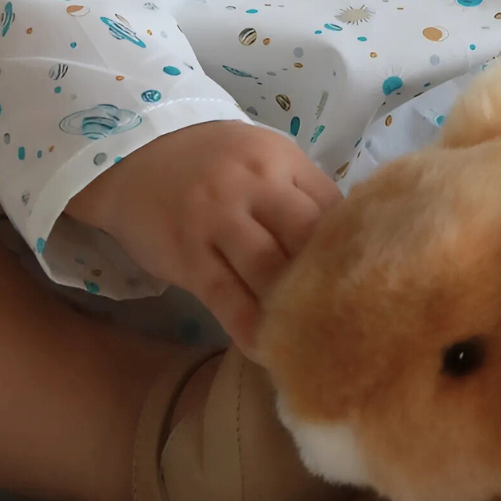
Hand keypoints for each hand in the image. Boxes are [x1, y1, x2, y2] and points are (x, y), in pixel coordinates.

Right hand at [63, 120, 341, 355]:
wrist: (136, 154)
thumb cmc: (213, 162)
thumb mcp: (262, 159)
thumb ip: (300, 192)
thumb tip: (345, 242)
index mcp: (283, 162)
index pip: (332, 207)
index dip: (351, 246)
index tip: (364, 278)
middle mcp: (255, 187)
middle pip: (307, 237)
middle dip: (329, 276)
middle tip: (347, 314)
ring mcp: (219, 220)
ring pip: (269, 270)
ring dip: (292, 307)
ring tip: (313, 338)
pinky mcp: (188, 255)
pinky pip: (225, 297)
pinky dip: (248, 326)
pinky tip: (266, 347)